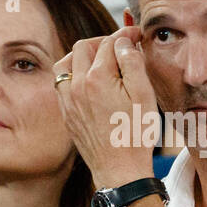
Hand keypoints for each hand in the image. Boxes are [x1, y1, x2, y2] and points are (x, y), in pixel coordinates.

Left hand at [53, 26, 156, 188]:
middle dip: (102, 41)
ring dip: (82, 56)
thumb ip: (132, 62)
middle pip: (83, 47)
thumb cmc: (136, 135)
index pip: (109, 42)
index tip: (136, 36)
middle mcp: (77, 86)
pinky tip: (89, 82)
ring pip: (66, 63)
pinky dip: (74, 74)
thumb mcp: (144, 95)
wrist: (120, 170)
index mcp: (97, 78)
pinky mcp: (67, 114)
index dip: (125, 35)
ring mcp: (68, 101)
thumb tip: (123, 42)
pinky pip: (62, 83)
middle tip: (121, 47)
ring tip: (100, 61)